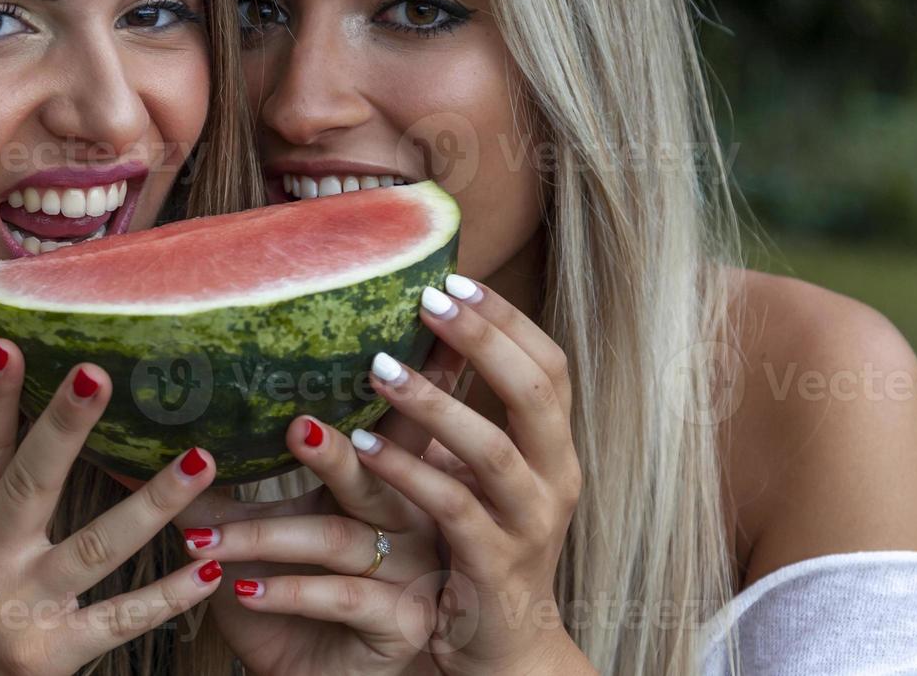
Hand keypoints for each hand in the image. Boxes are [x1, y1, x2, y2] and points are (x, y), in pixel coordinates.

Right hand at [0, 339, 222, 675]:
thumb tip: (40, 394)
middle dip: (64, 430)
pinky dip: (168, 594)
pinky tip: (210, 567)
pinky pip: (123, 619)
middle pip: (30, 486)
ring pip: (96, 548)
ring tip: (201, 461)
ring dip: (153, 503)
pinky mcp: (55, 655)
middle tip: (97, 374)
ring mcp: (20, 610)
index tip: (10, 346)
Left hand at [174, 402, 453, 675]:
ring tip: (204, 539)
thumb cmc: (281, 600)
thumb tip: (158, 431)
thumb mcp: (252, 534)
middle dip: (331, 450)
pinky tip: (241, 590)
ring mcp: (411, 571)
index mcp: (381, 480)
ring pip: (338, 537)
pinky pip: (343, 596)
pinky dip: (287, 591)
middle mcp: (407, 517)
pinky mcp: (401, 622)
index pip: (395, 426)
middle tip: (294, 426)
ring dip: (263, 537)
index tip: (378, 354)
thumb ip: (223, 486)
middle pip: (373, 472)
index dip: (401, 390)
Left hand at [354, 277, 587, 675]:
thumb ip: (468, 414)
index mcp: (554, 449)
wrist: (505, 651)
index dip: (507, 319)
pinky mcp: (492, 566)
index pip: (550, 365)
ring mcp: (529, 526)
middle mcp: (555, 480)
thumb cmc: (481, 546)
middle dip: (483, 341)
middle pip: (537, 393)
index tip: (455, 277)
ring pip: (493, 451)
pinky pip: (451, 509)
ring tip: (378, 370)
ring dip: (435, 405)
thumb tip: (422, 333)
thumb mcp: (483, 475)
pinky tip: (361, 446)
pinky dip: (406, 473)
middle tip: (425, 303)